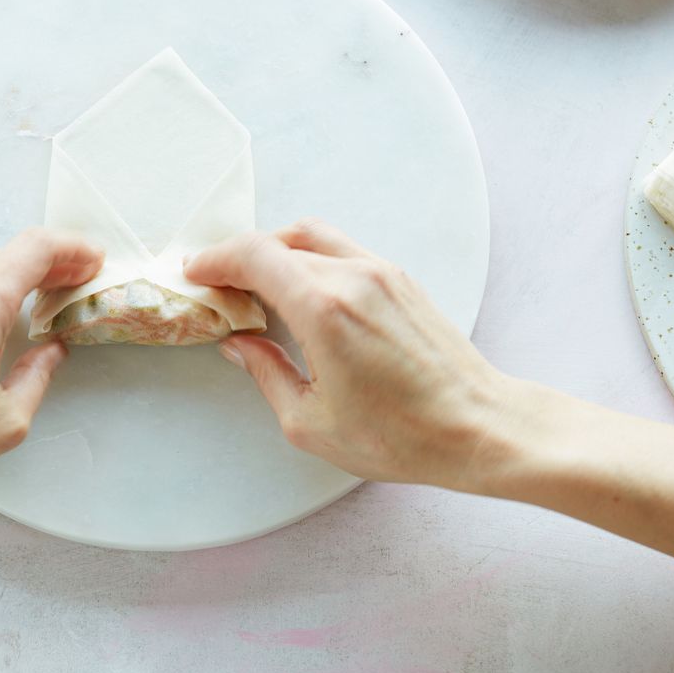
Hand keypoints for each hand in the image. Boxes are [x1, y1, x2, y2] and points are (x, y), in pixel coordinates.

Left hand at [0, 229, 102, 515]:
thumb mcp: (4, 423)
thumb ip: (37, 377)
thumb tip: (51, 352)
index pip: (36, 249)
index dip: (72, 249)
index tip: (91, 261)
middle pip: (5, 253)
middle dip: (45, 264)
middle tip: (68, 286)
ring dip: (5, 274)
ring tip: (26, 303)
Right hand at [185, 219, 527, 492]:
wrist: (478, 427)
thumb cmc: (400, 435)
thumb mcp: (310, 421)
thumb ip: (265, 373)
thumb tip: (238, 346)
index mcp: (323, 308)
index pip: (254, 255)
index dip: (216, 260)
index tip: (195, 275)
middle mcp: (353, 276)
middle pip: (279, 242)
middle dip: (241, 259)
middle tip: (219, 287)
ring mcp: (383, 272)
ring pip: (313, 238)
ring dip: (277, 252)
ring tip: (258, 286)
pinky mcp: (402, 280)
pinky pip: (343, 250)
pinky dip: (310, 258)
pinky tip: (302, 292)